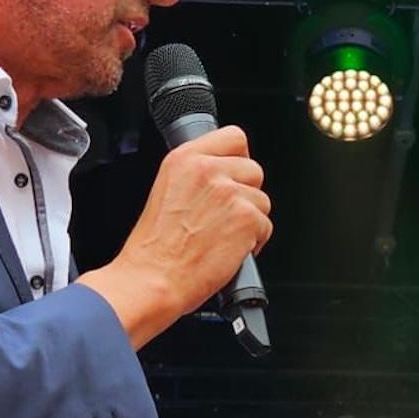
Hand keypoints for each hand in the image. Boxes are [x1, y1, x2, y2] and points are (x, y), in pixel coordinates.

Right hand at [77, 125, 271, 349]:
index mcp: (184, 159)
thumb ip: (196, 176)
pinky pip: (266, 226)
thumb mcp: (166, 191)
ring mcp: (229, 193)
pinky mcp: (246, 218)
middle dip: (245, 194)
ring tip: (222, 237)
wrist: (152, 279)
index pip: (233, 138)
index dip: (238, 159)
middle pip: (253, 170)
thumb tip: (225, 174)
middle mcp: (207, 170)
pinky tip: (229, 250)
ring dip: (249, 221)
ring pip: (262, 201)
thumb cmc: (154, 249)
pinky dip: (254, 242)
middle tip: (224, 217)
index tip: (234, 176)